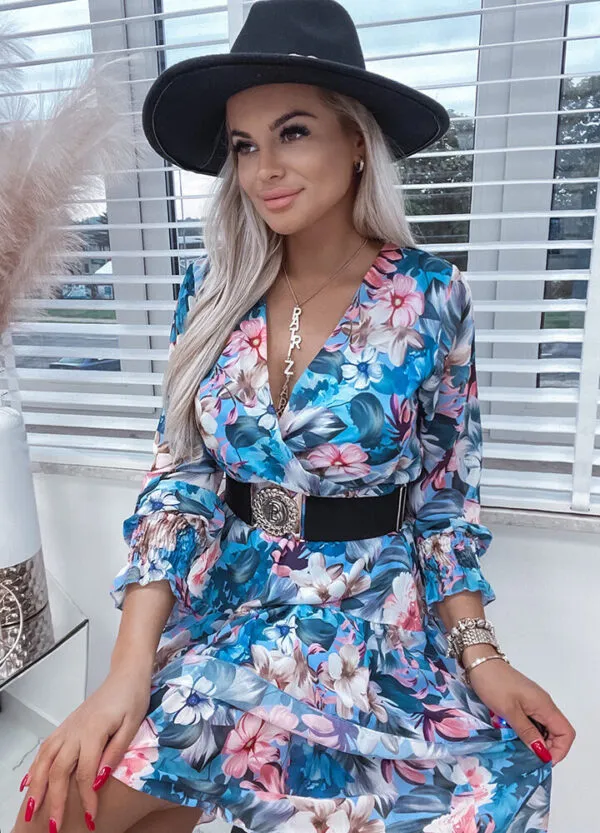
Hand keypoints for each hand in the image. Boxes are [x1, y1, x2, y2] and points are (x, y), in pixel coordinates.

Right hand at [19, 666, 151, 831]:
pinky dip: (34, 767)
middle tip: (53, 826)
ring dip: (37, 786)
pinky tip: (29, 783)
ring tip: (32, 809)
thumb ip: (116, 751)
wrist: (125, 675)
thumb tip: (100, 779)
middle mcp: (75, 731)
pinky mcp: (66, 726)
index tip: (90, 818)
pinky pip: (45, 749)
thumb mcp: (133, 724)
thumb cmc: (132, 697)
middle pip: (59, 771)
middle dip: (54, 801)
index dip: (86, 799)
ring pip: (45, 760)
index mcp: (94, 731)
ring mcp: (68, 728)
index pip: (86, 773)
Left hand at [463, 645, 575, 764]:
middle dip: (548, 748)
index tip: (542, 760)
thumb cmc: (493, 683)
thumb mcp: (509, 711)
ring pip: (545, 728)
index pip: (566, 733)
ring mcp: (534, 703)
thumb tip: (542, 752)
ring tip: (521, 750)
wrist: (479, 662)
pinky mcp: (524, 702)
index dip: (559, 750)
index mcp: (544, 705)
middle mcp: (543, 704)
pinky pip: (534, 722)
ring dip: (537, 741)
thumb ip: (527, 732)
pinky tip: (516, 738)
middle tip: (530, 758)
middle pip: (558, 732)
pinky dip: (529, 732)